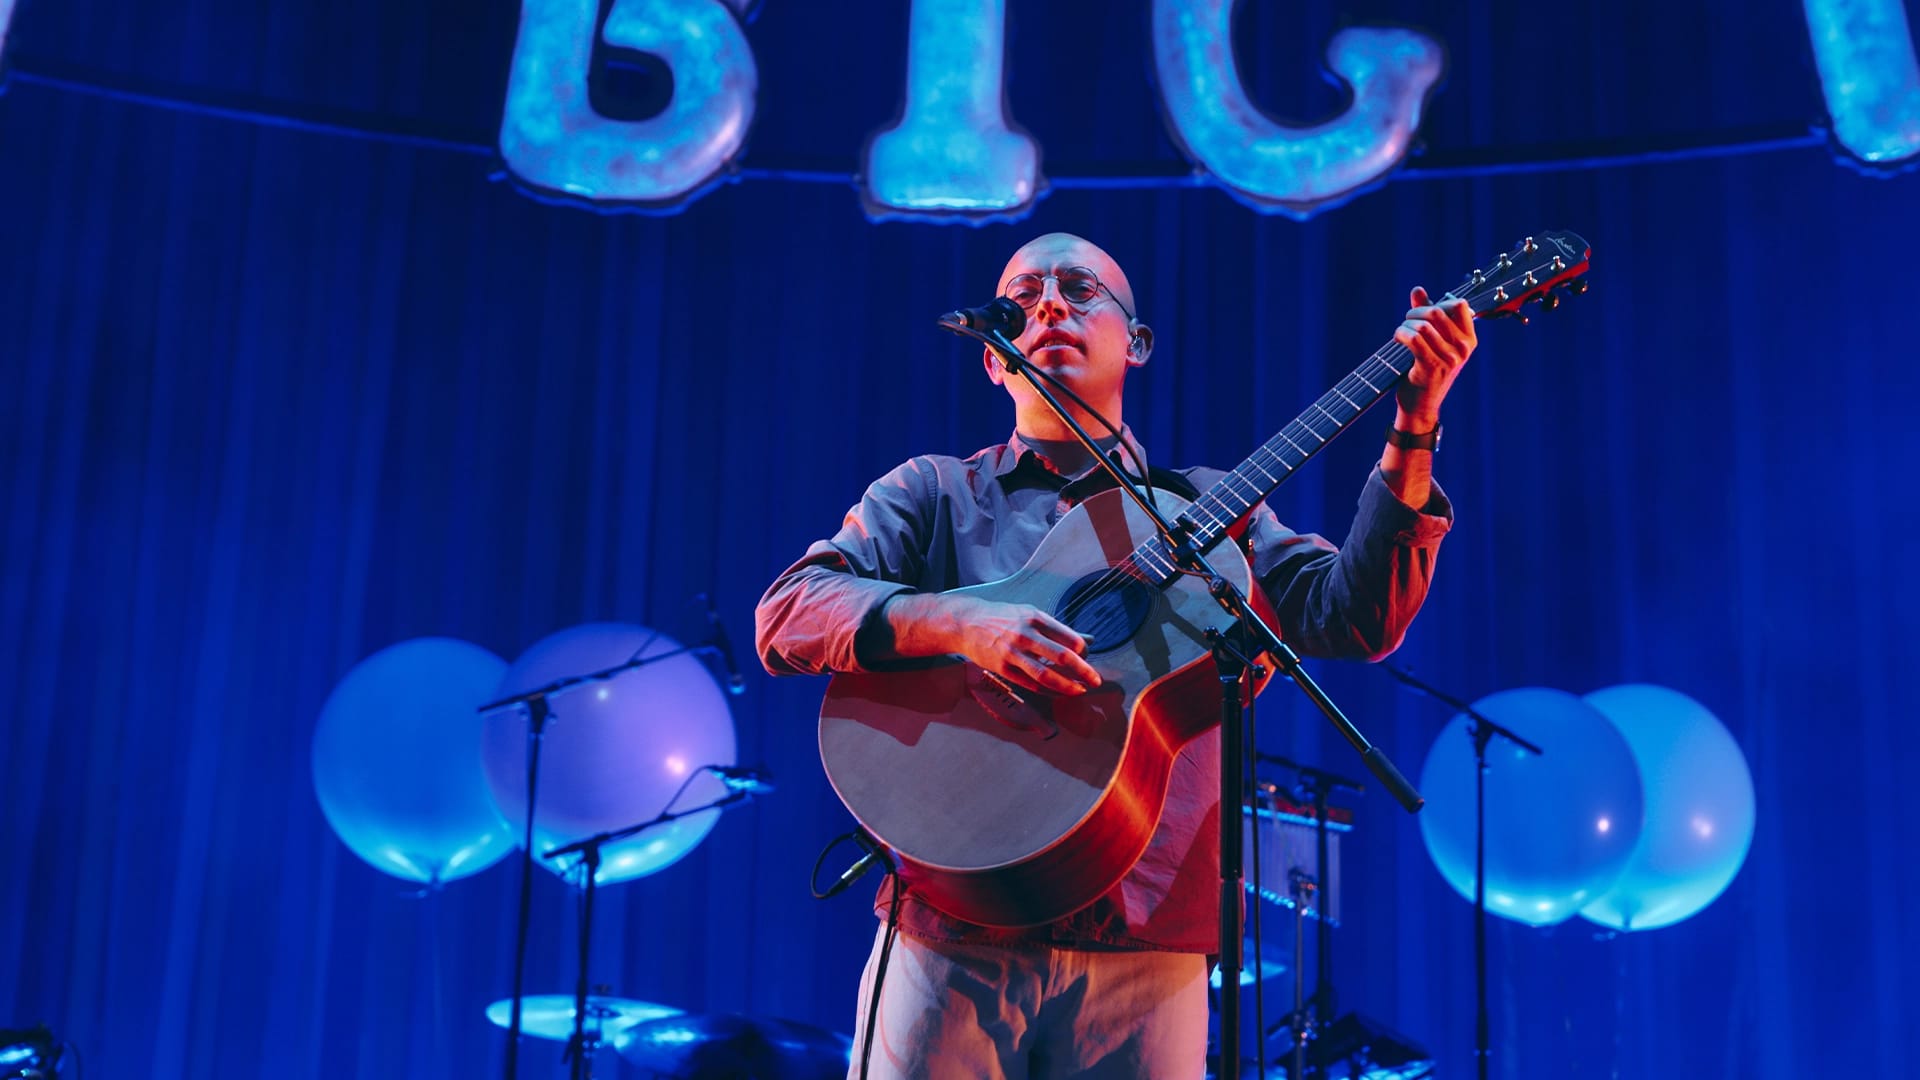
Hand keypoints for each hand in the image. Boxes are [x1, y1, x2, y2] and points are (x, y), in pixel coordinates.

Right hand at [888, 593, 1101, 694]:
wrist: (966, 622)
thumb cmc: (1002, 618)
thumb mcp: (1029, 614)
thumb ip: (1057, 629)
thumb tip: (1087, 640)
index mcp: (1036, 618)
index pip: (1070, 638)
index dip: (1084, 652)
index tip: (1088, 658)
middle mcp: (1025, 634)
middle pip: (1062, 657)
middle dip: (1084, 671)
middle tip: (1095, 681)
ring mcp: (1012, 653)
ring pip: (1046, 675)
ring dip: (1067, 686)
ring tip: (1079, 691)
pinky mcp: (1002, 668)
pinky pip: (1030, 684)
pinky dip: (1047, 690)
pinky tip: (1056, 692)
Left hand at [1391, 286, 1475, 426]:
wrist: (1421, 405)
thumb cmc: (1426, 371)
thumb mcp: (1433, 342)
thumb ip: (1427, 313)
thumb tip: (1417, 289)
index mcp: (1469, 339)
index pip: (1459, 305)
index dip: (1437, 302)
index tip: (1424, 312)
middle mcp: (1463, 348)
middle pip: (1437, 311)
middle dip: (1416, 311)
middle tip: (1406, 321)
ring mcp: (1449, 359)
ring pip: (1423, 325)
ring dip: (1406, 324)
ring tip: (1401, 332)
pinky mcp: (1432, 367)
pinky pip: (1414, 339)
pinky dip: (1401, 334)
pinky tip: (1397, 338)